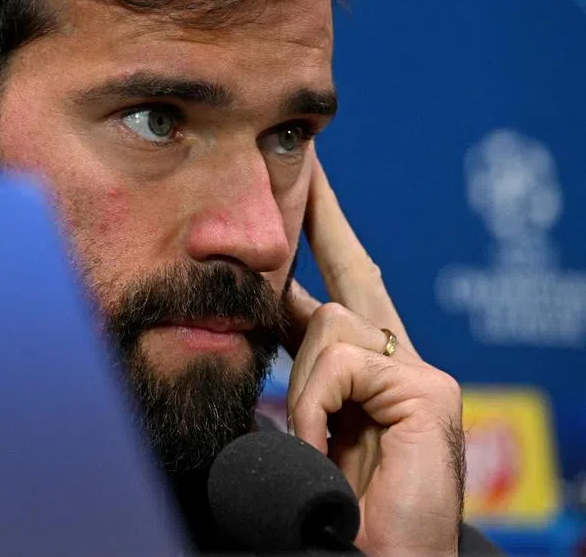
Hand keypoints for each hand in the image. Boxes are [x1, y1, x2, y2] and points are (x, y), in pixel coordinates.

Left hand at [283, 156, 464, 555]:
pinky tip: (327, 442)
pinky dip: (318, 403)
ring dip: (303, 387)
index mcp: (362, 379)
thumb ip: (293, 382)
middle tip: (308, 167)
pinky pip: (341, 363)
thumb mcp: (300, 432)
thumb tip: (248, 328)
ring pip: (328, 327)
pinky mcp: (430, 389)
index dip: (311, 248)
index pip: (330, 299)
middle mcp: (397, 367)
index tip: (297, 199)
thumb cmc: (328, 512)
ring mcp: (418, 375)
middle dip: (326, 219)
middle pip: (354, 277)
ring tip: (314, 442)